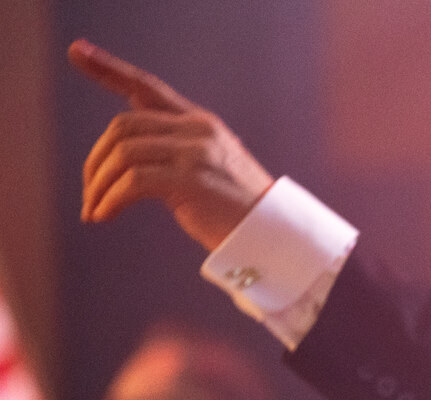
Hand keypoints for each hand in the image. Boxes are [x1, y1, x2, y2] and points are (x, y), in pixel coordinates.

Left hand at [68, 39, 273, 250]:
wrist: (273, 236)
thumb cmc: (237, 210)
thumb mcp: (206, 167)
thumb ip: (173, 147)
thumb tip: (130, 140)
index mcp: (200, 123)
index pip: (148, 87)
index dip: (109, 69)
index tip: (77, 52)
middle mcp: (198, 130)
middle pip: (123, 127)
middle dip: (96, 162)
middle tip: (90, 195)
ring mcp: (196, 153)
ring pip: (123, 154)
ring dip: (99, 185)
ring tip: (94, 211)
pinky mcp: (191, 180)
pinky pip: (132, 182)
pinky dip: (110, 200)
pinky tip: (103, 216)